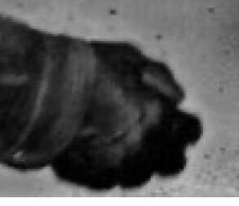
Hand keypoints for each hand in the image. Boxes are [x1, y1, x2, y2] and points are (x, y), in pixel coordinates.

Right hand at [52, 41, 200, 189]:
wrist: (47, 92)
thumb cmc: (92, 69)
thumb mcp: (135, 59)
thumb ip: (163, 80)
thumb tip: (177, 98)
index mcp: (159, 117)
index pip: (191, 132)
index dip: (186, 125)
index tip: (181, 121)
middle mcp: (144, 148)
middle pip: (173, 164)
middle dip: (170, 150)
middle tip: (159, 136)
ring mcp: (118, 168)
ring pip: (140, 176)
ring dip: (138, 161)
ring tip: (125, 141)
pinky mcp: (91, 179)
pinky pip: (110, 180)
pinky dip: (109, 168)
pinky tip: (100, 149)